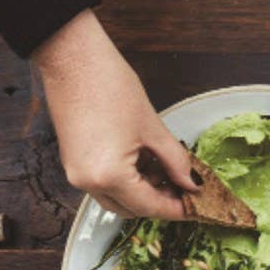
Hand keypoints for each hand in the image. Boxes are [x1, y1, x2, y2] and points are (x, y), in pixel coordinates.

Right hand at [32, 10, 197, 218]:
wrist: (72, 60)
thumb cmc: (110, 87)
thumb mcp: (152, 127)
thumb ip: (175, 160)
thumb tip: (191, 182)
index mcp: (108, 176)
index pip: (150, 207)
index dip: (177, 209)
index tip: (197, 207)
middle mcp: (87, 183)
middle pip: (132, 209)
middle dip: (160, 202)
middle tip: (186, 188)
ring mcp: (76, 174)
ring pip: (117, 199)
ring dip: (144, 192)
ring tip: (169, 172)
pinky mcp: (73, 162)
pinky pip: (104, 184)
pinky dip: (127, 181)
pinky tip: (147, 163)